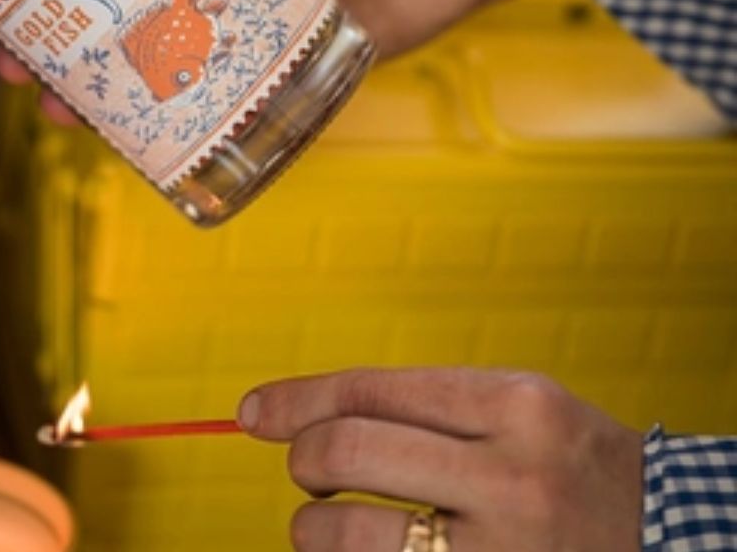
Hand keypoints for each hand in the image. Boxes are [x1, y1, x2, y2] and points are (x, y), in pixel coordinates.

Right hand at [0, 0, 559, 112]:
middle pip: (129, 5)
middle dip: (70, 37)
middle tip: (18, 67)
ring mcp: (257, 16)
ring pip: (171, 56)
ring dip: (116, 86)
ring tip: (64, 114)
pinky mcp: (301, 57)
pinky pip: (239, 92)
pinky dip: (197, 116)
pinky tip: (154, 139)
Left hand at [237, 366, 642, 551]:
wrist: (673, 539)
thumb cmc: (579, 466)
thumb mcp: (521, 409)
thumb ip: (433, 406)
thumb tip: (325, 412)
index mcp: (513, 405)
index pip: (370, 390)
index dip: (298, 398)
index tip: (254, 411)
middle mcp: (510, 475)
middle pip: (349, 451)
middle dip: (303, 458)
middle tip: (304, 470)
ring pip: (353, 535)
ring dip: (313, 529)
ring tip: (321, 525)